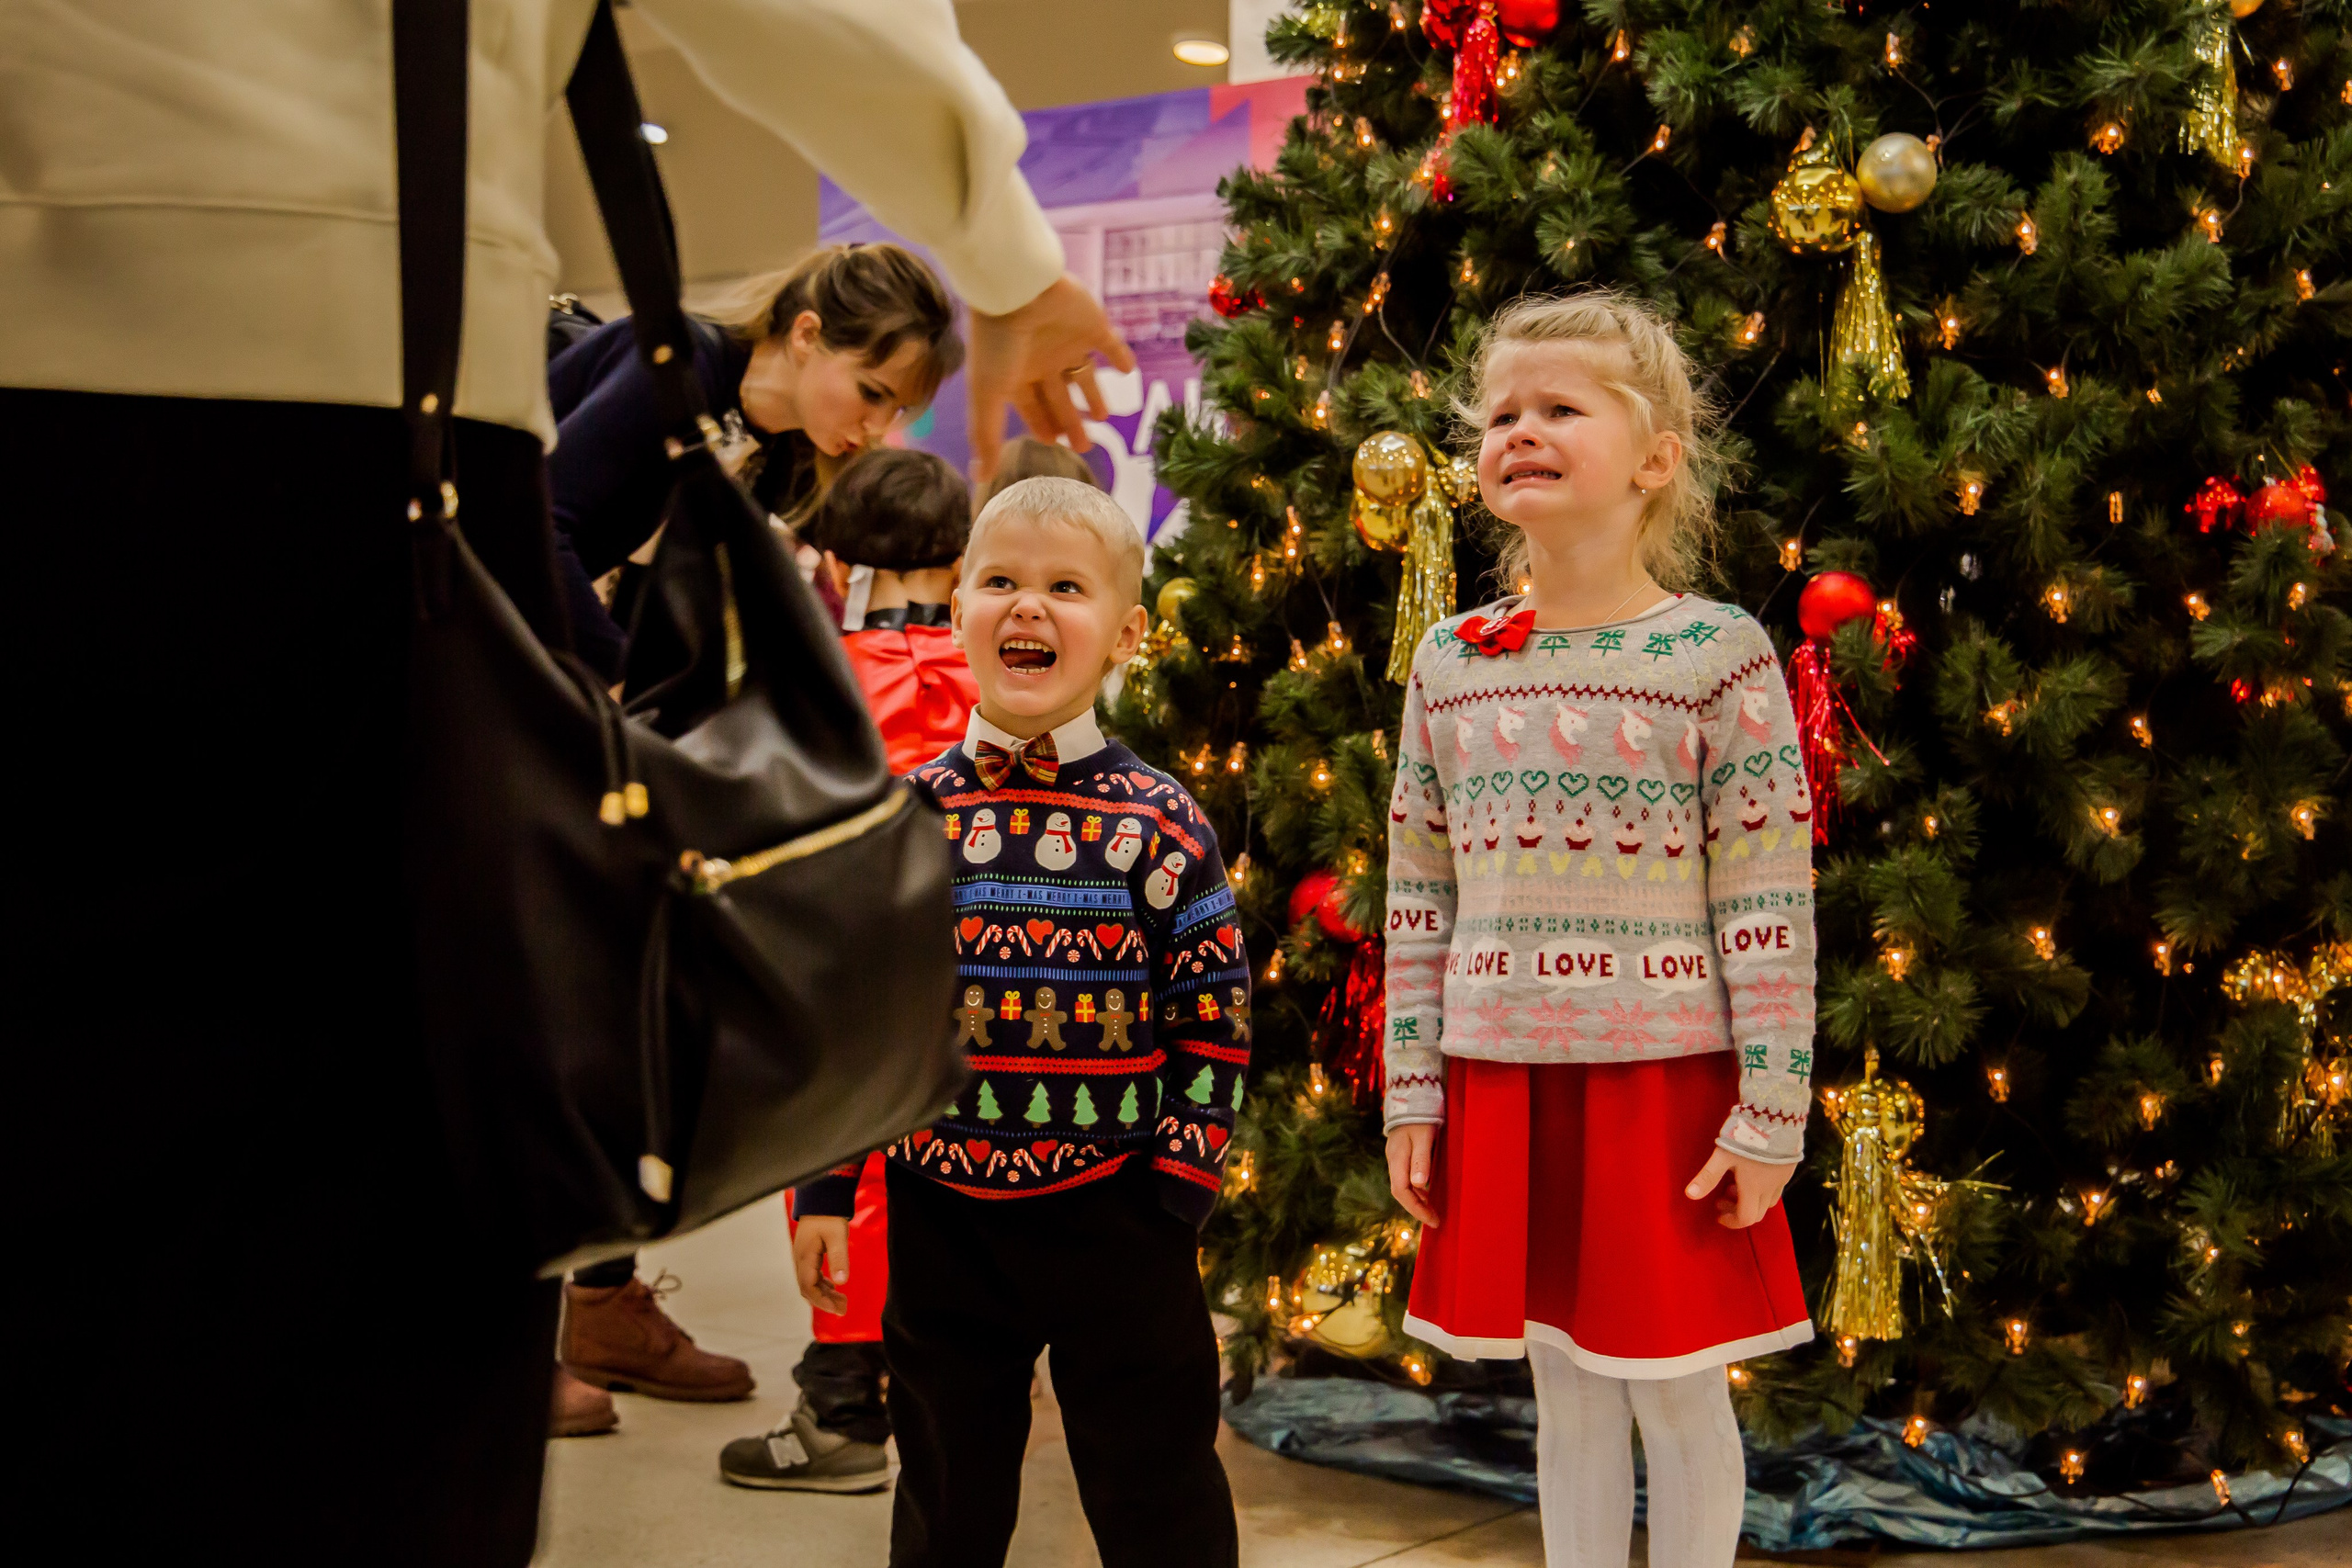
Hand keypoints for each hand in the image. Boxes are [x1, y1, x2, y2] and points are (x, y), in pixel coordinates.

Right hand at [792, 1216, 850, 1314]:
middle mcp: (800, 1260)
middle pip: (808, 1288)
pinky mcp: (808, 1254)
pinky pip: (813, 1275)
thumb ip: (839, 1258)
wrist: (821, 1199)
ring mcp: (803, 1257)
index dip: (821, 1301)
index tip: (836, 1309)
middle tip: (843, 1310)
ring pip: (810, 1283)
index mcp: (805, 1257)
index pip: (808, 1287)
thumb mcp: (837, 1236)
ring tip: (842, 1303)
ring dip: (825, 1294)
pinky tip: (834, 1288)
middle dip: (824, 1301)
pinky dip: (823, 1285)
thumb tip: (841, 1282)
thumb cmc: (829, 1216)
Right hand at [965, 274, 1136, 477]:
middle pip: (1059, 398)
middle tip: (1084, 446)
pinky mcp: (1092, 324)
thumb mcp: (989, 395)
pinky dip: (1118, 357)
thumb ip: (986, 436)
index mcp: (1017, 376)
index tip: (1054, 444)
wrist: (1018, 289)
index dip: (1042, 426)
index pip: (1032, 409)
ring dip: (1093, 395)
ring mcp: (1067, 342)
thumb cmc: (997, 344)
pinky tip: (1128, 371)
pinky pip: (1109, 344)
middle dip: (1070, 422)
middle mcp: (1042, 360)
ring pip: (1083, 376)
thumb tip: (981, 478)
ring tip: (1104, 417)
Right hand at [1386, 1124, 1439, 1227]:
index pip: (1401, 1191)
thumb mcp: (1424, 1136)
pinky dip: (1417, 1189)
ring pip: (1404, 1185)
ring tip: (1433, 1211)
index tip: (1432, 1220)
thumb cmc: (1421, 1115)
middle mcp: (1394, 1160)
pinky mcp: (1402, 1153)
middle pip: (1401, 1192)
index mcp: (1397, 1158)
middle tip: (1435, 1220)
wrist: (1413, 1094)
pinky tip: (1427, 1192)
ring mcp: (1397, 1156)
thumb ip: (1421, 1160)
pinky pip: (1407, 1177)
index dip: (1416, 1209)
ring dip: (1417, 1200)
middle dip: (1417, 1208)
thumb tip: (1419, 1185)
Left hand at [1685, 1147, 1794, 1228]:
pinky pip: (1777, 1188)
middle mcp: (1770, 1187)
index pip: (1746, 1218)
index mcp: (1754, 1188)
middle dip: (1738, 1210)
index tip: (1719, 1214)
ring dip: (1751, 1200)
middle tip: (1722, 1196)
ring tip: (1735, 1183)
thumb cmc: (1746, 1137)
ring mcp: (1782, 1178)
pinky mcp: (1789, 1168)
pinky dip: (1763, 1189)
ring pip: (1768, 1201)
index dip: (1731, 1221)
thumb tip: (1689, 1195)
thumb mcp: (1722, 1155)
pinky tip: (1753, 1172)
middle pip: (1758, 1212)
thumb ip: (1708, 1177)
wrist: (1776, 1116)